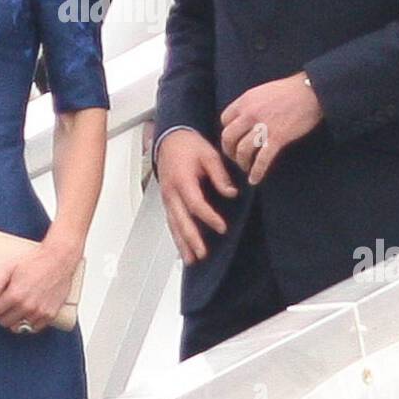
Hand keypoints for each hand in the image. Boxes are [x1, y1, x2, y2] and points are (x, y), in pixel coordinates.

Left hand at [0, 236, 80, 333]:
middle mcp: (27, 307)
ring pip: (18, 328)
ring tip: (16, 309)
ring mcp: (39, 312)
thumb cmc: (35, 261)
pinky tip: (27, 313)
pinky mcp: (50, 315)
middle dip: (1, 315)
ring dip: (14, 320)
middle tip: (3, 306)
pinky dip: (28, 323)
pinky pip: (34, 328)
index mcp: (15, 295)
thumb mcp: (9, 266)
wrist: (59, 259)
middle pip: (4, 322)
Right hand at [155, 128, 237, 264]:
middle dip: (191, 238)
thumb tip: (231, 193)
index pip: (195, 203)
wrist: (170, 139)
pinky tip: (183, 248)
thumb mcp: (209, 154)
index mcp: (182, 179)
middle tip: (202, 254)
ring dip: (182, 243)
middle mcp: (171, 192)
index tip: (222, 227)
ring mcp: (167, 198)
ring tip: (190, 259)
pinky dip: (177, 236)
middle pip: (180, 219)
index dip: (208, 217)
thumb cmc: (189, 146)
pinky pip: (171, 221)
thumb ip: (220, 175)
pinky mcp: (167, 201)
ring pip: (173, 224)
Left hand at [220, 74, 322, 185]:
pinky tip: (254, 180)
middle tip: (235, 158)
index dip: (228, 132)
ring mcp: (263, 127)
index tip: (233, 140)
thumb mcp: (262, 92)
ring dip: (242, 163)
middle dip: (229, 151)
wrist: (311, 91)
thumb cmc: (290, 90)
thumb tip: (244, 119)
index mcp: (245, 101)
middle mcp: (250, 113)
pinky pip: (262, 159)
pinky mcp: (278, 138)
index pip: (225, 120)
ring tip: (246, 168)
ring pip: (242, 150)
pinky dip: (256, 172)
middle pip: (228, 137)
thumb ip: (251, 104)